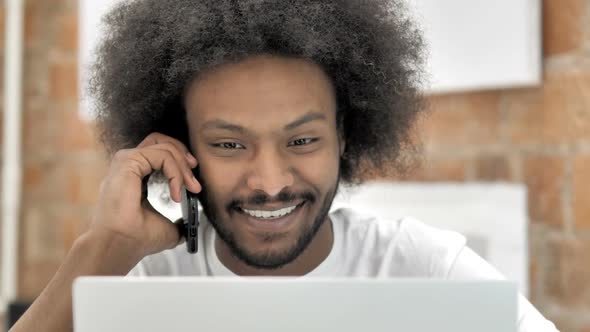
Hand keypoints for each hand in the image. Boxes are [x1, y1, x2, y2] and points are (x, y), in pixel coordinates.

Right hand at [89, 132, 201, 257]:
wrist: (121, 245)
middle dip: (184, 156)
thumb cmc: (137, 237)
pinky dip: (176, 172)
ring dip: (183, 167)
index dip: (181, 159)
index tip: (193, 181)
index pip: (159, 151)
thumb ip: (180, 216)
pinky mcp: (127, 161)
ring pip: (165, 147)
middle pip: (162, 140)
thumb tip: (196, 219)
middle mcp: (129, 165)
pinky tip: (176, 192)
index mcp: (135, 176)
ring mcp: (126, 161)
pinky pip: (162, 155)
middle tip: (194, 181)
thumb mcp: (168, 223)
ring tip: (189, 188)